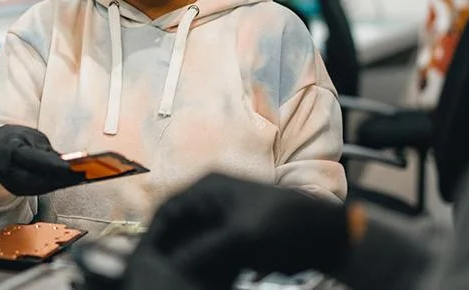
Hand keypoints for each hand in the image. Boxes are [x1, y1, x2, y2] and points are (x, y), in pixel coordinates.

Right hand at [0, 124, 84, 195]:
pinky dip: (59, 184)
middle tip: (87, 173)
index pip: (37, 161)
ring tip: (86, 176)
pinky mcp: (21, 191)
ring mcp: (14, 185)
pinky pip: (42, 189)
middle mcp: (10, 172)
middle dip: (66, 177)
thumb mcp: (31, 137)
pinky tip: (75, 180)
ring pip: (44, 187)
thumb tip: (69, 162)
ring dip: (65, 183)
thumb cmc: (15, 140)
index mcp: (11, 151)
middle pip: (42, 179)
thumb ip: (48, 151)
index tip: (76, 166)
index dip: (57, 166)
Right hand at [137, 173, 350, 288]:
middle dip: (171, 252)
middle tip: (159, 274)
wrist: (324, 232)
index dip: (155, 234)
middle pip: (179, 228)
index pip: (170, 209)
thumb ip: (205, 251)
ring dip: (187, 262)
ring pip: (193, 243)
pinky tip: (202, 281)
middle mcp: (211, 201)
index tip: (144, 260)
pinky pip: (211, 254)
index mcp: (209, 188)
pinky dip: (205, 268)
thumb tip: (172, 268)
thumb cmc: (284, 221)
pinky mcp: (235, 238)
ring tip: (178, 280)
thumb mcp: (242, 235)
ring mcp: (223, 220)